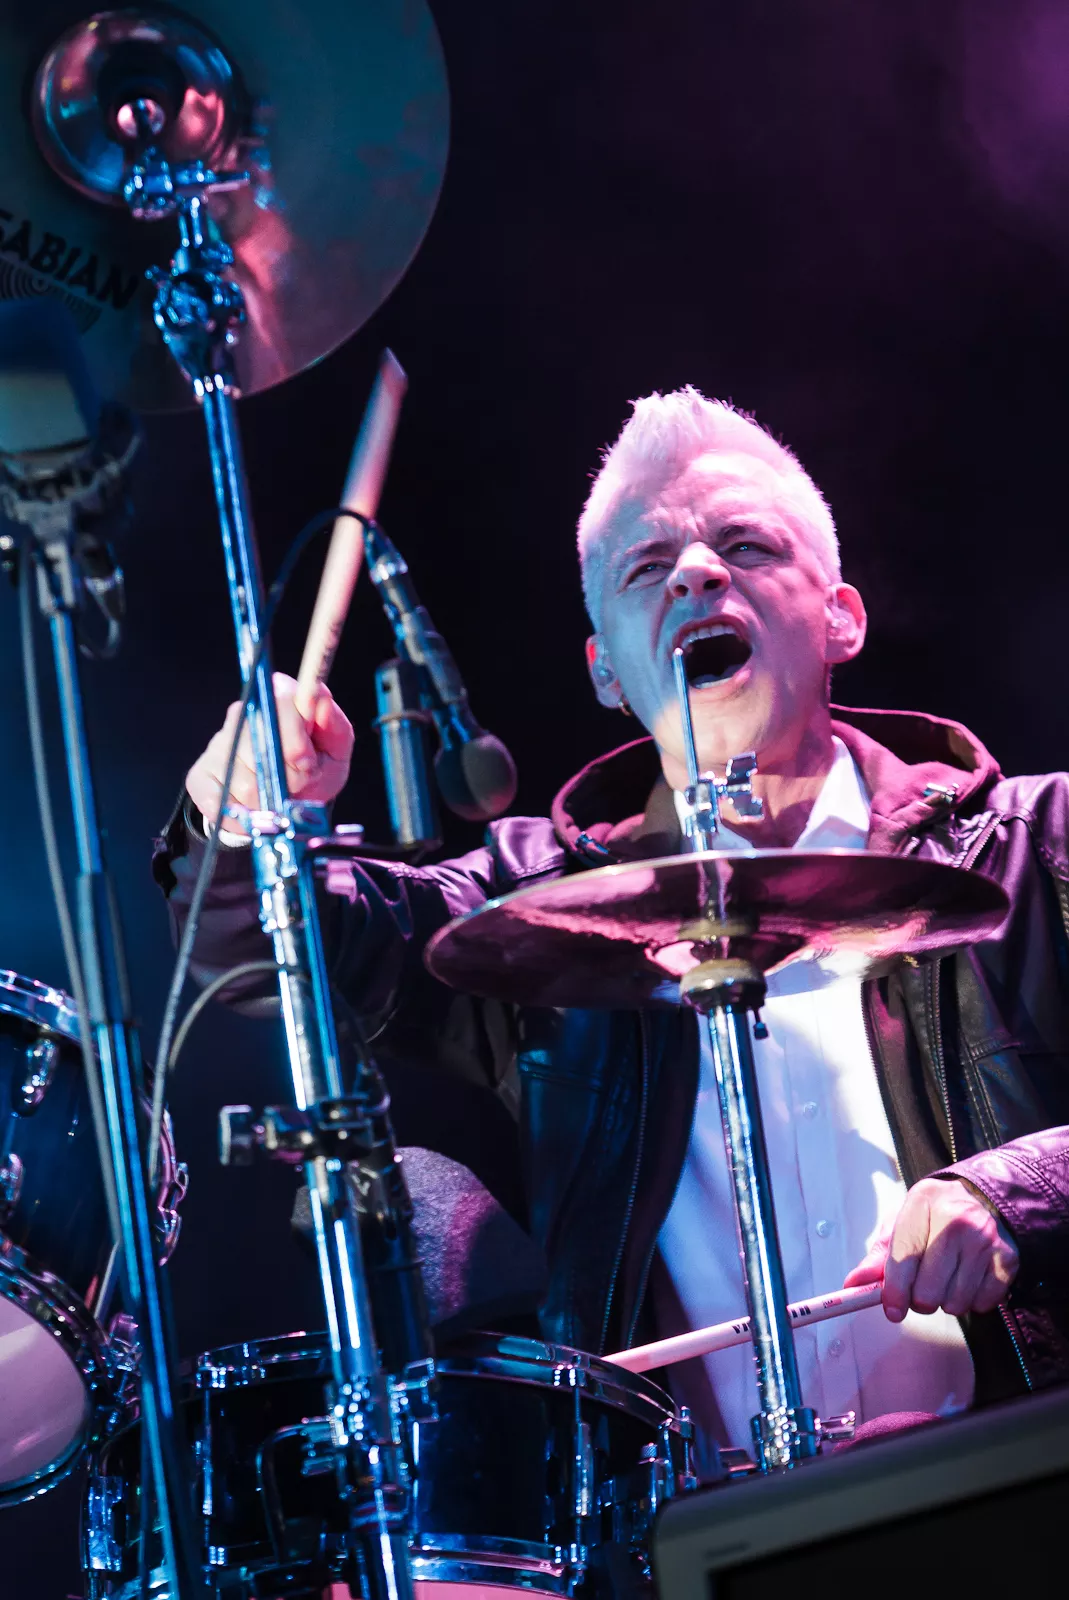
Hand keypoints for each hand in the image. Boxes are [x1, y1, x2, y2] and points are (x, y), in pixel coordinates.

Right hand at [186, 672, 354, 832]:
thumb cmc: (314, 772)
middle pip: (261, 747)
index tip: (308, 762)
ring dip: (268, 801)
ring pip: (244, 782)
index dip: (297, 741)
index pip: (280, 703)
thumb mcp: (335, 750)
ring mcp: (217, 745)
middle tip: (296, 785)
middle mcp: (241, 714)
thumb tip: (318, 698)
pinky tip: (254, 812)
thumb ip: (334, 724)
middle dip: (288, 776)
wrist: (287, 808)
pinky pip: (220, 803)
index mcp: (276, 698)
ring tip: (276, 798)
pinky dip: (244, 817)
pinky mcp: (199, 776)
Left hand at [843, 1177, 1018, 1321]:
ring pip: (954, 1303)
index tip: (891, 1309)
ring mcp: (984, 1240)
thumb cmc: (936, 1214)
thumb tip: (854, 1285)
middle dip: (919, 1299)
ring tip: (947, 1278)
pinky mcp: (1007, 1260)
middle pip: (927, 1290)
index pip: (903, 1259)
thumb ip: (879, 1256)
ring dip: (945, 1301)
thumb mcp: (903, 1222)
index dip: (893, 1291)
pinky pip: (980, 1305)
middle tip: (922, 1287)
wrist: (986, 1197)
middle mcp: (956, 1220)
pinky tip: (968, 1278)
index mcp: (922, 1203)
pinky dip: (971, 1301)